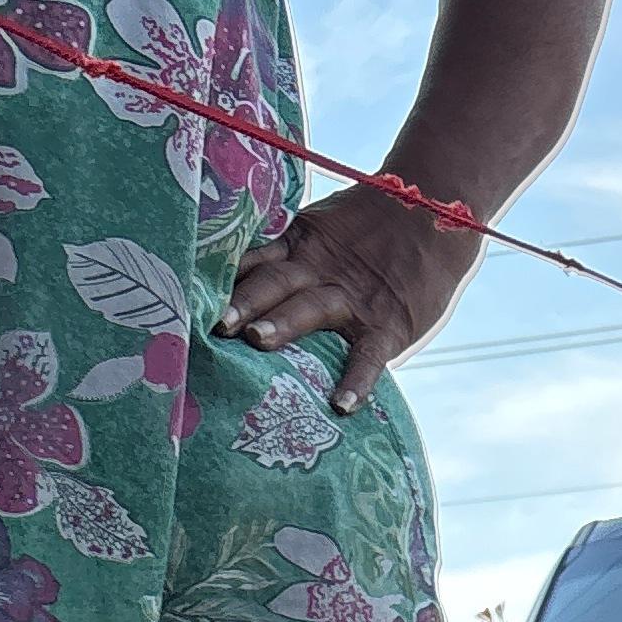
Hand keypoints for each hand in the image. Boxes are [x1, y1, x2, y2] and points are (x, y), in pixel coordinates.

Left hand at [218, 183, 480, 411]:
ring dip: (283, 325)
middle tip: (215, 322)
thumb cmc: (375, 227)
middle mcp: (319, 271)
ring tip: (257, 341)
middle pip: (274, 284)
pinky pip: (368, 357)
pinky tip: (341, 405)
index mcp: (299, 246)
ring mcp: (353, 300)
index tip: (188, 295)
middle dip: (243, 301)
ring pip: (311, 309)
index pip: (253, 261)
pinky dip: (356, 380)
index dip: (222, 277)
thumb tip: (244, 278)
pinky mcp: (387, 326)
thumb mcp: (323, 226)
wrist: (433, 215)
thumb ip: (291, 252)